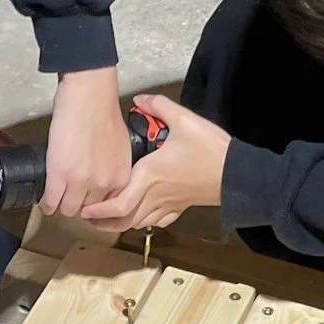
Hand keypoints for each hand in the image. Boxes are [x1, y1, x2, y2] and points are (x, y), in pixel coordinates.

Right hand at [45, 67, 129, 216]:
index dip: (95, 203)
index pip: (108, 207)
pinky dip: (45, 203)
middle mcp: (104, 183)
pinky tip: (45, 201)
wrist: (89, 96)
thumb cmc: (103, 112)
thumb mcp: (121, 147)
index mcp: (121, 177)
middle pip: (88, 210)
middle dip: (78, 203)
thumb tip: (104, 176)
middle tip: (70, 196)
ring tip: (55, 198)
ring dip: (60, 204)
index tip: (87, 201)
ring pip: (68, 209)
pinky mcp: (59, 175)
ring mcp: (81, 181)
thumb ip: (115, 167)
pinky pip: (50, 202)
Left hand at [81, 94, 226, 231]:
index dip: (99, 211)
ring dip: (121, 224)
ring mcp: (169, 204)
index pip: (118, 203)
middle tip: (88, 218)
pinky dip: (144, 222)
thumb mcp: (185, 120)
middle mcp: (156, 194)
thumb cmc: (211, 151)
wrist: (237, 173)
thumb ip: (160, 107)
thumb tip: (142, 99)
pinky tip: (140, 216)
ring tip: (107, 219)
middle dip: (103, 223)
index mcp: (151, 175)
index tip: (86, 210)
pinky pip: (158, 221)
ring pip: (139, 223)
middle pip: (124, 220)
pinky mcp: (181, 207)